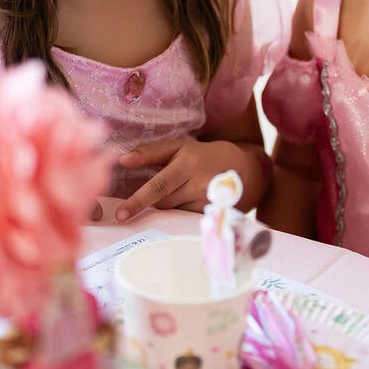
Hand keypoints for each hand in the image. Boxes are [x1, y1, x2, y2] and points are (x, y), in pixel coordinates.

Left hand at [112, 138, 261, 222]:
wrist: (247, 170)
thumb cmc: (206, 156)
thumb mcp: (180, 147)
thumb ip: (150, 152)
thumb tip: (122, 160)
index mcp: (187, 165)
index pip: (158, 186)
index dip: (138, 201)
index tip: (121, 214)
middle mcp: (198, 186)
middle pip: (163, 203)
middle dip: (152, 203)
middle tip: (156, 196)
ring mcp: (207, 204)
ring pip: (174, 214)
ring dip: (169, 208)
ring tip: (182, 195)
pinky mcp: (212, 217)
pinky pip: (186, 221)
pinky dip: (181, 215)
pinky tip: (189, 206)